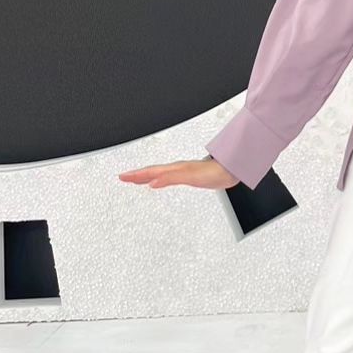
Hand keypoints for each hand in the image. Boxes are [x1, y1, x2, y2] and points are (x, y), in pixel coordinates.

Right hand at [118, 157, 239, 189]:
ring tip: (136, 179)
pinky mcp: (188, 177)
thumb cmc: (213, 173)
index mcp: (174, 168)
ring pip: (158, 174)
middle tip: (123, 177)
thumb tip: (153, 183)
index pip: (150, 171)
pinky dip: (158, 180)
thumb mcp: (189, 177)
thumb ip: (171, 179)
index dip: (136, 175)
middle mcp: (176, 169)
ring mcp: (181, 172)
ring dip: (145, 176)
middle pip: (152, 171)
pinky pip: (167, 178)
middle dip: (136, 174)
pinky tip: (158, 183)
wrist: (229, 171)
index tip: (122, 176)